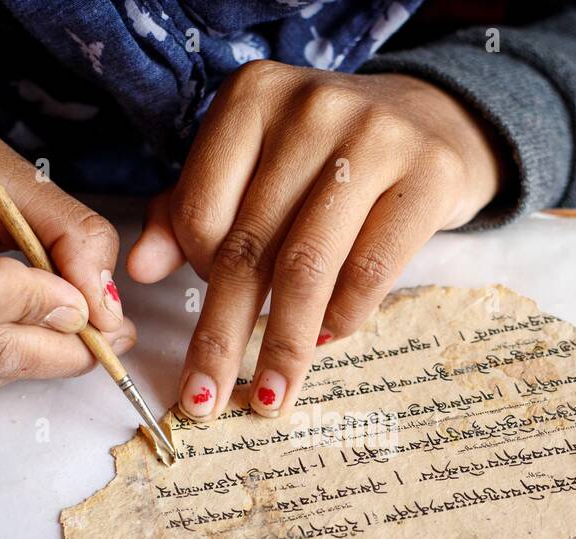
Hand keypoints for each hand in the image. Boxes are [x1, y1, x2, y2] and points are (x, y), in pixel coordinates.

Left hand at [125, 62, 503, 419]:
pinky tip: (329, 336)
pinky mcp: (427, 175)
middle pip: (250, 246)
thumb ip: (191, 211)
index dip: (196, 273)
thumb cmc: (327, 158)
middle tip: (204, 403)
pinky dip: (343, 317)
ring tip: (271, 394)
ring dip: (285, 345)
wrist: (434, 122)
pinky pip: (371, 270)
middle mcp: (310, 109)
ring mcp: (374, 137)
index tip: (209, 304)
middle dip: (223, 337)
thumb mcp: (254, 167)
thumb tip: (141, 270)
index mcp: (252, 97)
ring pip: (307, 266)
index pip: (202, 210)